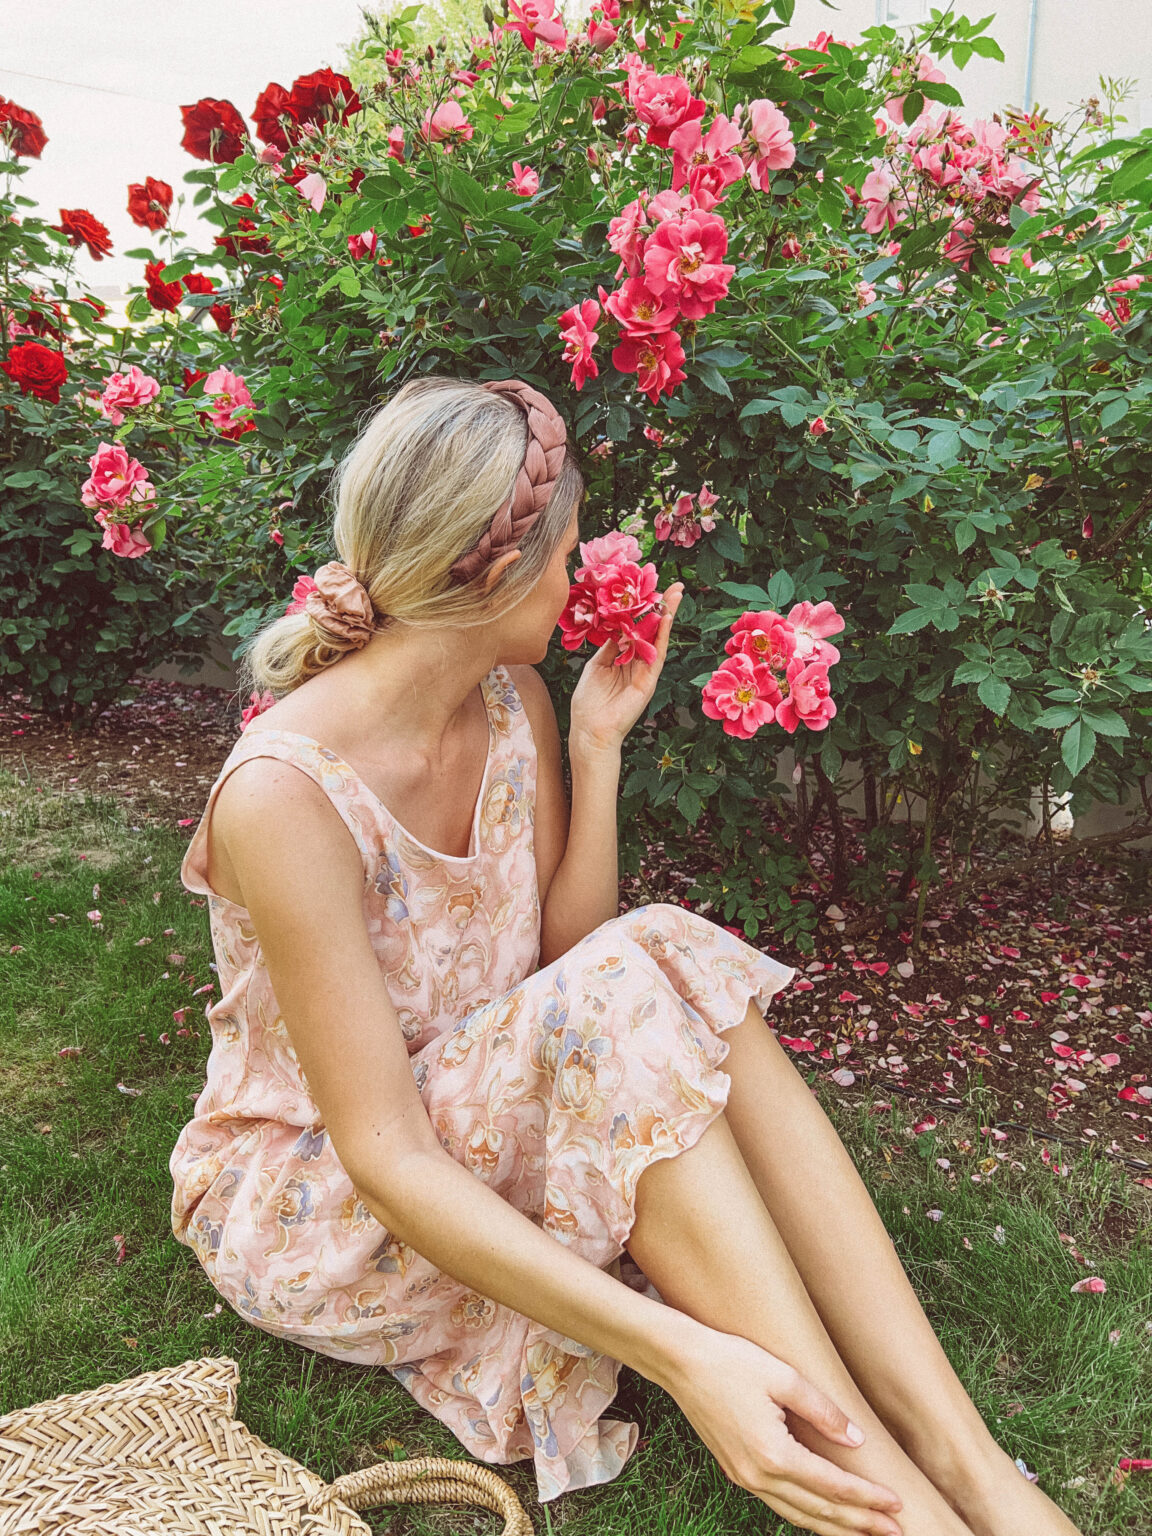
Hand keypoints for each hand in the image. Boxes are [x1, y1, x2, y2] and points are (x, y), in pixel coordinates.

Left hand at [567, 582, 684, 753]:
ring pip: (659, 639)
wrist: (589, 731)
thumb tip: (617, 623)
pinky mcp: (648, 682)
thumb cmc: (589, 703)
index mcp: (624, 658)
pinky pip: (657, 655)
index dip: (643, 609)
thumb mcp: (596, 666)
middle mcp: (638, 663)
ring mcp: (645, 672)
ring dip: (668, 616)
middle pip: (652, 630)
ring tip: (676, 594)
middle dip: (662, 607)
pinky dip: (662, 636)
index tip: (647, 588)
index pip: (637, 628)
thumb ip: (609, 645)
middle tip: (673, 585)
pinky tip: (666, 618)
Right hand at [662, 1328, 904, 1535]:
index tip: (897, 1505)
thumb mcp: (783, 1376)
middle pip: (818, 1511)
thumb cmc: (732, 1360)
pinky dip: (806, 1515)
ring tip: (866, 1533)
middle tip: (897, 1533)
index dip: (867, 1498)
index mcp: (773, 1452)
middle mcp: (758, 1475)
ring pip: (797, 1515)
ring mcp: (744, 1477)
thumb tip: (857, 1441)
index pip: (832, 1486)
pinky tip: (822, 1515)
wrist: (680, 1362)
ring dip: (834, 1527)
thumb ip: (823, 1411)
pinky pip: (779, 1504)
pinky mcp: (736, 1471)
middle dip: (859, 1524)